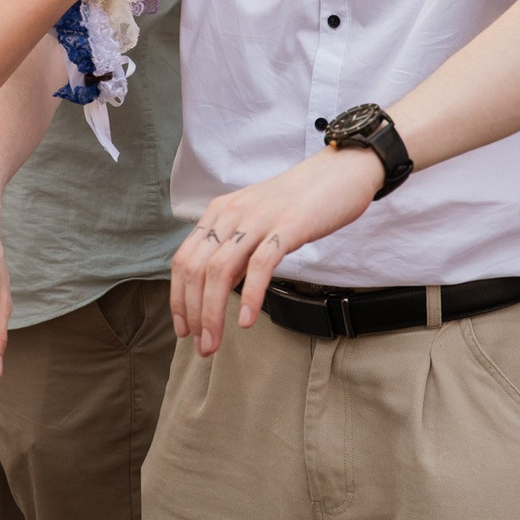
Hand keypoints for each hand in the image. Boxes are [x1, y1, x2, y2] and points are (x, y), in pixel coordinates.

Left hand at [170, 147, 381, 354]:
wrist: (341, 172)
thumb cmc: (300, 201)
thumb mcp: (256, 221)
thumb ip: (235, 251)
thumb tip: (217, 289)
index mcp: (220, 212)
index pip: (183, 260)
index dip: (178, 298)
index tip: (184, 328)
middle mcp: (232, 213)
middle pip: (196, 269)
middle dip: (193, 313)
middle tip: (201, 347)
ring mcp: (259, 219)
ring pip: (220, 270)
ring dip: (212, 313)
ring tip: (214, 343)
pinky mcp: (288, 226)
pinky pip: (260, 264)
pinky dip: (250, 295)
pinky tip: (247, 321)